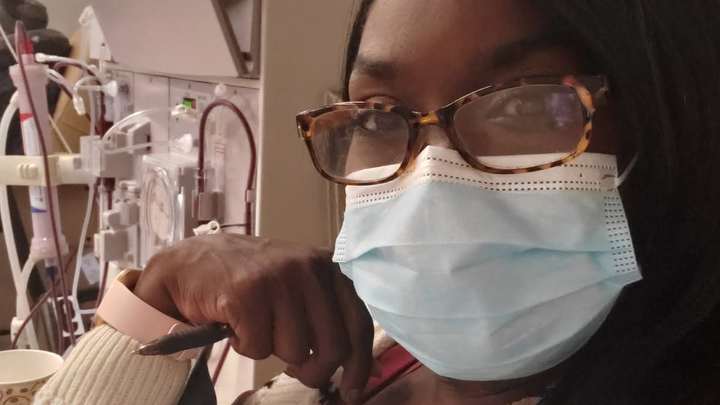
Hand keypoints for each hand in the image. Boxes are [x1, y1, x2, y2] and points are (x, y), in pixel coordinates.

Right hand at [133, 234, 374, 402]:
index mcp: (328, 265)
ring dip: (273, 350)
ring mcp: (278, 279)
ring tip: (257, 325)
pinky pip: (259, 348)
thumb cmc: (251, 281)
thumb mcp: (300, 286)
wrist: (191, 264)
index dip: (361, 363)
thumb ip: (332, 318)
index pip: (359, 321)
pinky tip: (236, 322)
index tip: (353, 390)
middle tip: (297, 370)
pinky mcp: (247, 294)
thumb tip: (372, 372)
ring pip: (295, 350)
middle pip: (333, 346)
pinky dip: (246, 346)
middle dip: (315, 371)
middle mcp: (309, 267)